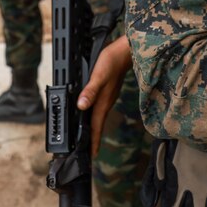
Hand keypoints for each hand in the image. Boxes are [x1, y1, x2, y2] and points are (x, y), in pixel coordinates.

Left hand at [77, 36, 130, 156]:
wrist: (125, 51)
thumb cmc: (112, 61)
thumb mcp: (98, 75)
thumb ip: (90, 90)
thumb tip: (81, 106)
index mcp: (103, 102)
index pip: (96, 127)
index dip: (93, 141)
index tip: (92, 156)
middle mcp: (106, 102)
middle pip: (98, 125)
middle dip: (94, 139)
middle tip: (89, 153)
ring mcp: (108, 97)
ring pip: (99, 117)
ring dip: (94, 129)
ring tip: (90, 139)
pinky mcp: (108, 91)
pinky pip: (100, 108)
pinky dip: (96, 116)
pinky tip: (92, 114)